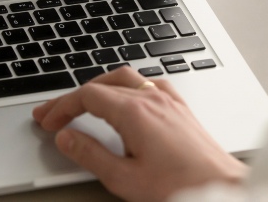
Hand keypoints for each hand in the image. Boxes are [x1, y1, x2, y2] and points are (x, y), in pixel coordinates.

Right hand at [32, 66, 247, 201]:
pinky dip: (126, 88)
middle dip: (74, 96)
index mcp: (135, 112)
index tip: (47, 121)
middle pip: (103, 83)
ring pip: (126, 78)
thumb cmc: (179, 187)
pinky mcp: (181, 108)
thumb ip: (91, 155)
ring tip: (83, 104)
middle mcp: (152, 98)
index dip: (62, 106)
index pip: (87, 96)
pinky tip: (125, 101)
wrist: (221, 189)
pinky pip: (148, 84)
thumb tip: (67, 138)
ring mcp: (169, 100)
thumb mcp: (124, 178)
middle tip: (55, 113)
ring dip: (99, 87)